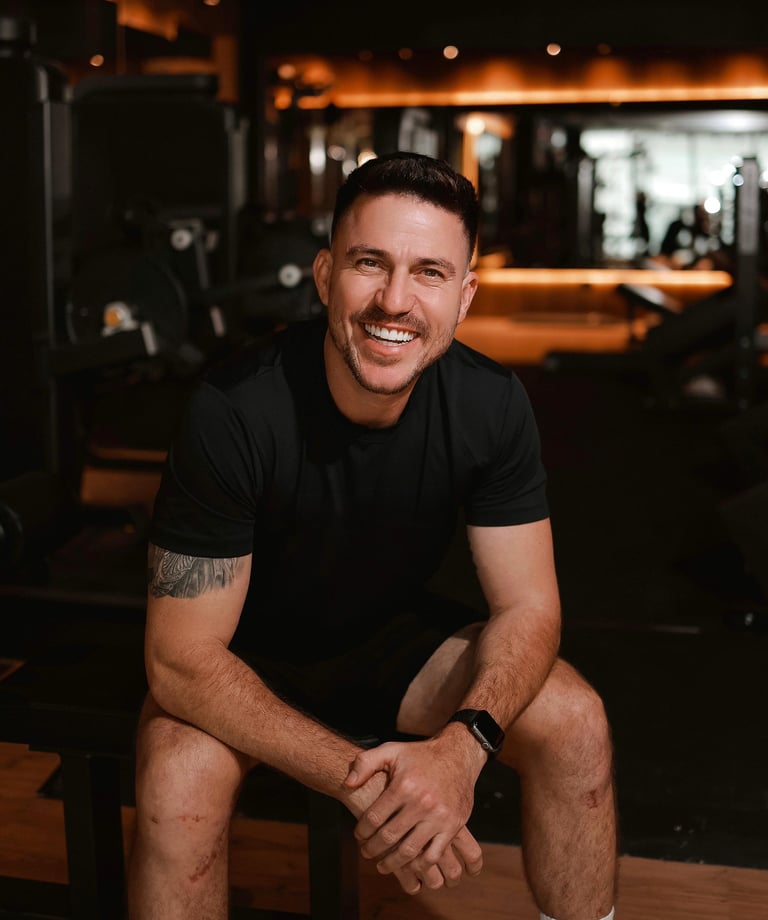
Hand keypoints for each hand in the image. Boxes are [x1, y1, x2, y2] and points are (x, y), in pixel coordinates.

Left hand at [341, 765, 447, 893]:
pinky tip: (408, 865)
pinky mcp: (453, 825)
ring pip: (410, 851)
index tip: (359, 835)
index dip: (362, 831)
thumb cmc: (420, 755)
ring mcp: (439, 816)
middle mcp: (422, 802)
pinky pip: (433, 855)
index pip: (375, 818)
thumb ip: (365, 763)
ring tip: (382, 865)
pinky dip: (418, 865)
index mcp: (404, 785)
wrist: (457, 755)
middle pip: (389, 837)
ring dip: (392, 863)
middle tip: (366, 852)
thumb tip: (348, 784)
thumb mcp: (391, 751)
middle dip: (372, 849)